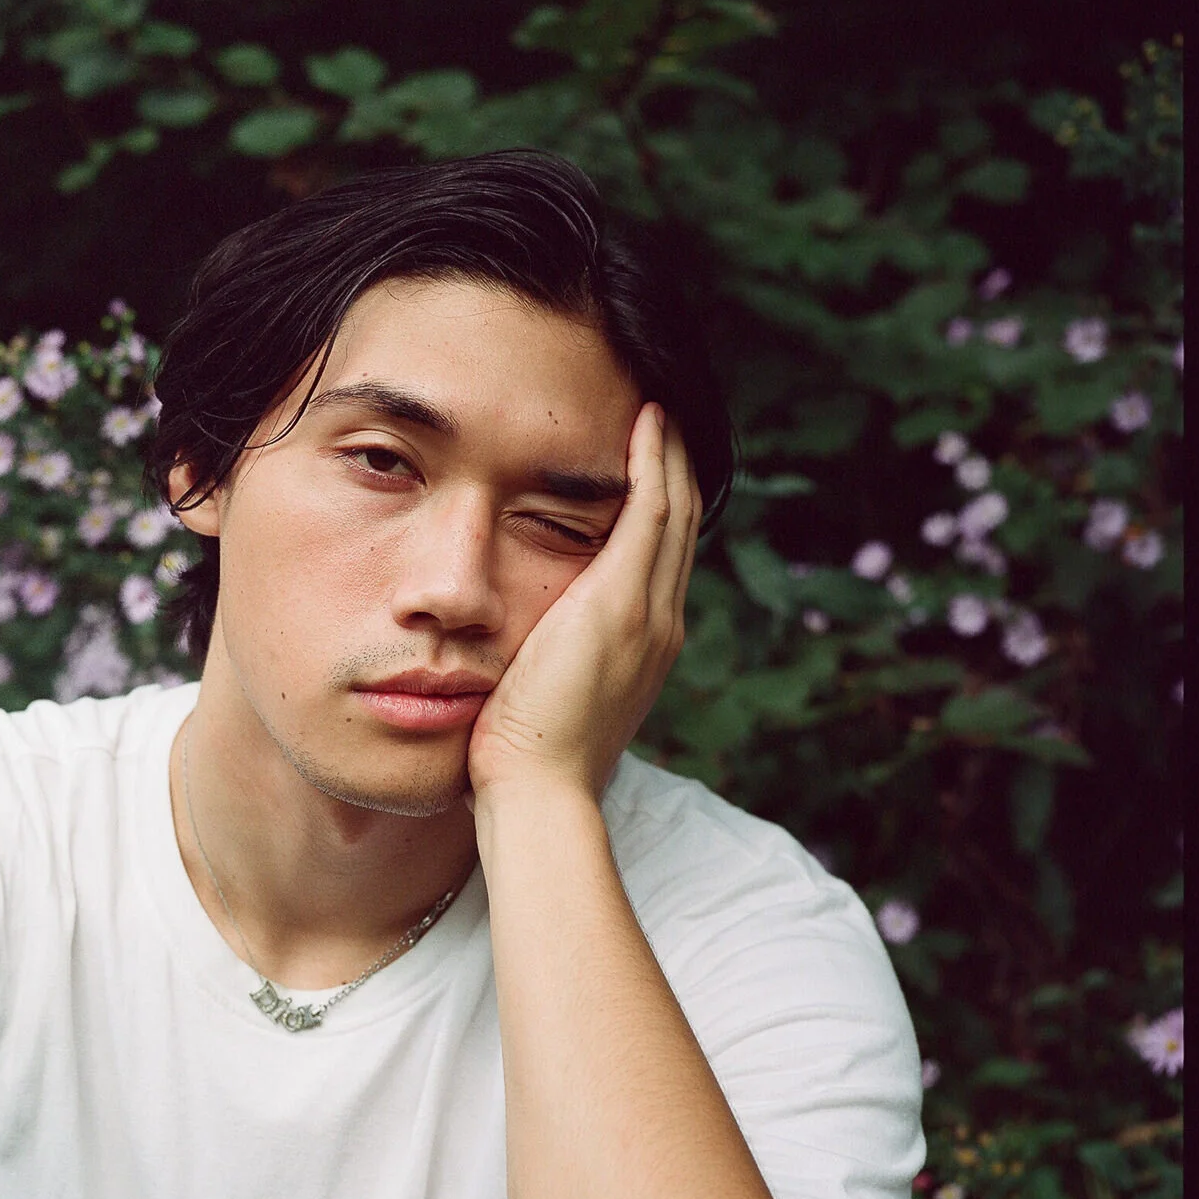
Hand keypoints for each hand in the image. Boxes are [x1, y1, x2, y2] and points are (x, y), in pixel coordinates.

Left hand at [467, 401, 700, 807]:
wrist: (537, 792)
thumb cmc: (521, 761)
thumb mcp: (541, 700)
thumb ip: (543, 665)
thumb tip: (518, 654)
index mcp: (643, 646)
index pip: (659, 559)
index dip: (660, 506)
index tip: (649, 463)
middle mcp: (660, 623)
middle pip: (680, 526)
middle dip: (675, 467)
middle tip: (664, 415)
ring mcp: (647, 612)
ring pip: (674, 510)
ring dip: (668, 453)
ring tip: (659, 406)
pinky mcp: (622, 602)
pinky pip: (650, 512)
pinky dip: (653, 464)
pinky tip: (647, 422)